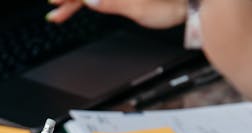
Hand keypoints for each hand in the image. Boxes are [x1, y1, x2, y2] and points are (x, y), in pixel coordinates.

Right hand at [46, 0, 188, 29]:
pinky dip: (92, 0)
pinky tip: (84, 6)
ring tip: (61, 11)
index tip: (56, 2)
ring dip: (78, 0)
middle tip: (56, 10)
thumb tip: (89, 0)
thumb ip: (112, 3)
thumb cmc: (175, 4)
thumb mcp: (140, 9)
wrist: (196, 2)